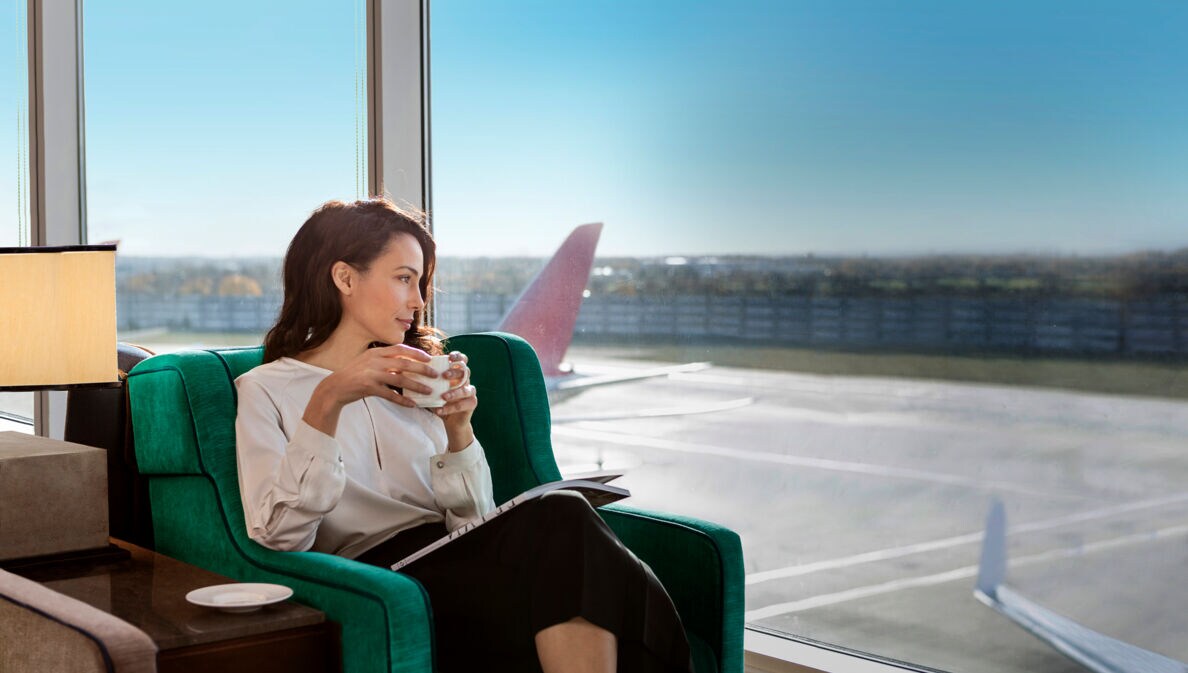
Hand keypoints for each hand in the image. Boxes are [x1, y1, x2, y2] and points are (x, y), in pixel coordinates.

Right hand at [303, 345, 438, 435]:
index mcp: (376, 352)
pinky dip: (402, 400)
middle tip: (435, 375)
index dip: (417, 353)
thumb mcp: (368, 362)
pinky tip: (412, 404)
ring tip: (428, 391)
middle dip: (422, 369)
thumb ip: (385, 361)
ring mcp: (371, 374)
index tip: (429, 359)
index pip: (400, 348)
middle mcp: (374, 361)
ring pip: (400, 379)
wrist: (335, 387)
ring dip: (416, 386)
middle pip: (404, 363)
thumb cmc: (354, 375)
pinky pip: (390, 395)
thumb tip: (407, 365)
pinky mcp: (368, 387)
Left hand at [433, 351, 477, 450]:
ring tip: (443, 396)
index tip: (449, 358)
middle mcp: (465, 380)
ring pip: (466, 389)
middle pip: (465, 371)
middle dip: (455, 372)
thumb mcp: (432, 388)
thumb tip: (406, 371)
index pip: (461, 360)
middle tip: (444, 375)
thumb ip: (426, 379)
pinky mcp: (472, 403)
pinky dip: (451, 407)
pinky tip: (439, 410)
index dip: (458, 356)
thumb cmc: (439, 400)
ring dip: (454, 392)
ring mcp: (470, 392)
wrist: (450, 420)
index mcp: (457, 373)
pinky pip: (463, 404)